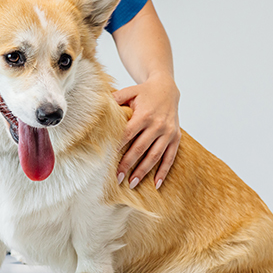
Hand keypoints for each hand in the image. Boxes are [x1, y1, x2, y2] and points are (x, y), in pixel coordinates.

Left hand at [113, 74, 180, 189]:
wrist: (167, 88)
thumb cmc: (143, 92)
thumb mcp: (129, 92)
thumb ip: (114, 99)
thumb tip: (96, 107)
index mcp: (144, 114)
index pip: (128, 134)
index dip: (118, 147)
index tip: (108, 160)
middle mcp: (158, 125)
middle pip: (140, 148)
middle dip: (128, 164)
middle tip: (117, 178)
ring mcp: (168, 132)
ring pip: (155, 156)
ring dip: (143, 171)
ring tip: (132, 183)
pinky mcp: (176, 137)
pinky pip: (170, 157)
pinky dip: (163, 171)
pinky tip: (155, 184)